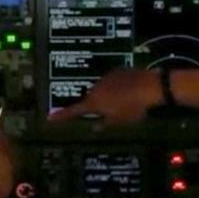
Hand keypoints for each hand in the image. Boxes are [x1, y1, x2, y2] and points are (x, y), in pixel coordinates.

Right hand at [47, 69, 162, 124]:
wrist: (149, 86)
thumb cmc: (132, 107)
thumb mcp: (119, 121)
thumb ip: (104, 124)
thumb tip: (93, 127)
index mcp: (93, 102)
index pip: (73, 111)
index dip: (61, 116)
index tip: (49, 118)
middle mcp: (96, 87)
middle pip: (90, 98)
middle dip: (95, 105)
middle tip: (106, 113)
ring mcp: (106, 77)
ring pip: (101, 89)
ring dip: (107, 95)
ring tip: (123, 102)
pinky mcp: (117, 70)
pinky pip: (112, 81)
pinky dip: (116, 87)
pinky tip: (128, 91)